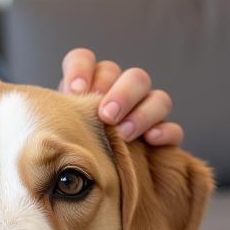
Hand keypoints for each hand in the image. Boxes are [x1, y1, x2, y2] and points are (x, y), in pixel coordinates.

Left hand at [59, 49, 182, 145]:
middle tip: (106, 114)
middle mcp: (122, 91)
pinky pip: (173, 128)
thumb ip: (61, 115)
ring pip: (158, 98)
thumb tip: (56, 114)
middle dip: (121, 93)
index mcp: (91, 83)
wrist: (92, 170)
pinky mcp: (163, 135)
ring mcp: (146, 111)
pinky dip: (165, 131)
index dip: (81, 69)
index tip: (75, 89)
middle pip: (133, 76)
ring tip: (123, 132)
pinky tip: (151, 140)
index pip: (85, 59)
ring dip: (141, 113)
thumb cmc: (71, 144)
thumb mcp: (62, 127)